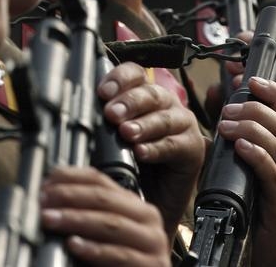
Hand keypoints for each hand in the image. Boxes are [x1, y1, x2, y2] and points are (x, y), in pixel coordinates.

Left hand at [40, 166, 170, 265]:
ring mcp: (152, 241)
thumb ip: (87, 214)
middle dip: (69, 197)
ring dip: (76, 219)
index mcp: (133, 203)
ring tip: (51, 219)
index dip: (71, 178)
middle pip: (104, 198)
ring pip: (111, 223)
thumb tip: (49, 198)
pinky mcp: (151, 265)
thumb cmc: (119, 261)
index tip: (46, 183)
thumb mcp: (104, 232)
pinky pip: (120, 255)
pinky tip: (74, 245)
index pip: (100, 180)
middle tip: (43, 200)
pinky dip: (94, 249)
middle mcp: (147, 217)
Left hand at [99, 62, 204, 235]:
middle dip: (129, 102)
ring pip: (164, 117)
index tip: (103, 92)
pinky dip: (156, 148)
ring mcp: (181, 124)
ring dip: (143, 124)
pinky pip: (175, 144)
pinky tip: (141, 152)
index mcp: (143, 96)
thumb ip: (103, 124)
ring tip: (126, 133)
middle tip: (112, 114)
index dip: (120, 79)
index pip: (134, 75)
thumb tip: (82, 114)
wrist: (149, 200)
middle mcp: (165, 105)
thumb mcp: (112, 140)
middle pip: (150, 93)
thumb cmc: (131, 165)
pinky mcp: (193, 147)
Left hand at [217, 77, 275, 266]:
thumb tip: (223, 112)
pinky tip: (241, 146)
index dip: (273, 93)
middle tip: (230, 106)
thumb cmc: (247, 216)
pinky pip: (274, 175)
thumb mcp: (245, 173)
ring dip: (251, 128)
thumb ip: (240, 145)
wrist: (256, 259)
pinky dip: (257, 155)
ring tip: (227, 123)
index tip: (251, 78)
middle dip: (257, 108)